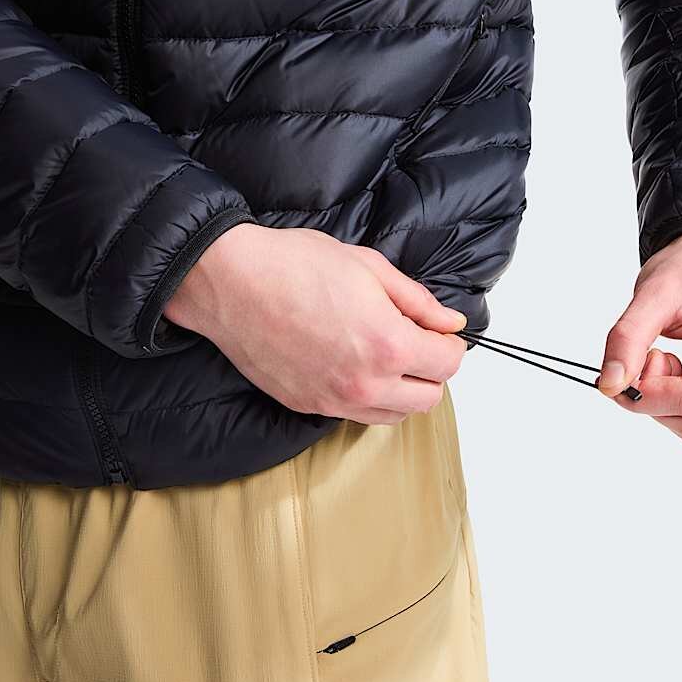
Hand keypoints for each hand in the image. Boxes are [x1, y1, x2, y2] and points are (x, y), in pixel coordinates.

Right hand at [164, 224, 467, 423]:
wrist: (231, 282)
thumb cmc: (294, 266)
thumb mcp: (370, 267)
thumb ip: (418, 301)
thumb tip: (450, 322)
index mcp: (388, 345)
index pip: (448, 364)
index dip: (451, 344)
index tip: (441, 331)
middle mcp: (365, 384)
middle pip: (428, 399)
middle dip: (433, 371)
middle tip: (418, 342)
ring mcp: (334, 401)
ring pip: (394, 416)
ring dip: (403, 391)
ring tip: (387, 356)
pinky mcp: (307, 406)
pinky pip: (355, 416)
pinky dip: (369, 399)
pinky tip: (356, 367)